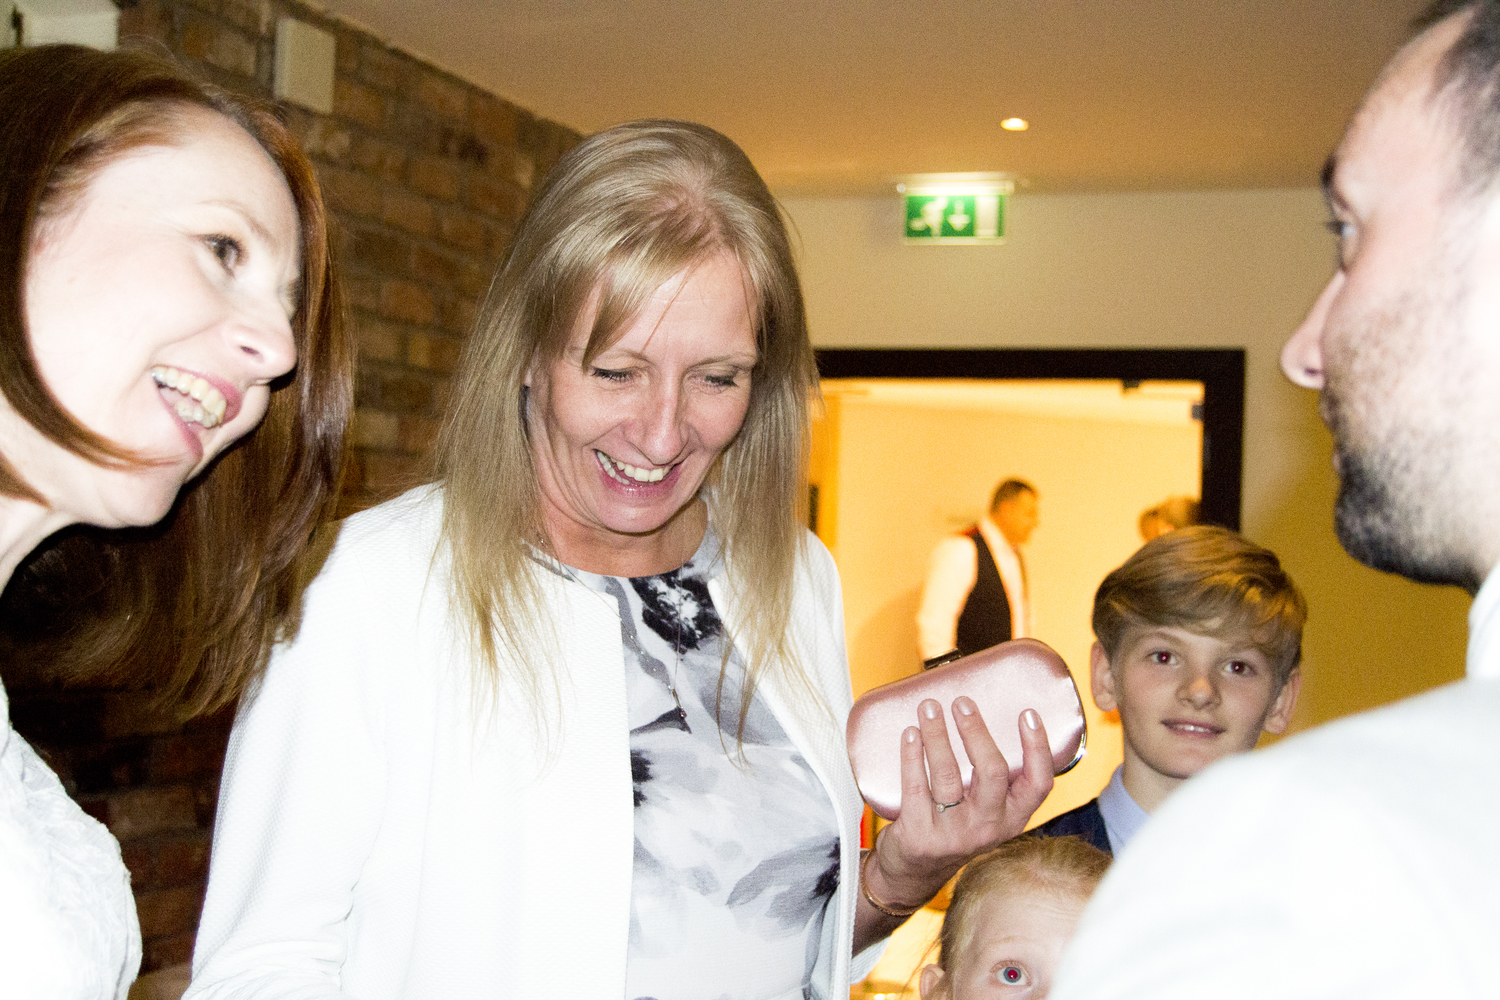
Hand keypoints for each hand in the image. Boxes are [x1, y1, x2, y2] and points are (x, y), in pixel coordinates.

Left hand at [863, 696, 1053, 909]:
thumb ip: (992, 779)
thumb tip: (982, 716)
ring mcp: (954, 834)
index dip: (1037, 747)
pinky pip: (916, 787)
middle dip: (976, 731)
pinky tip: (910, 733)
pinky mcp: (920, 835)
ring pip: (948, 774)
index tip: (1027, 713)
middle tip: (962, 703)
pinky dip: (912, 755)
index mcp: (1012, 818)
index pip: (1038, 784)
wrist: (914, 872)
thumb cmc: (953, 828)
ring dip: (938, 734)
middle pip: (992, 772)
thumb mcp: (986, 812)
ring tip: (929, 708)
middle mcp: (988, 828)